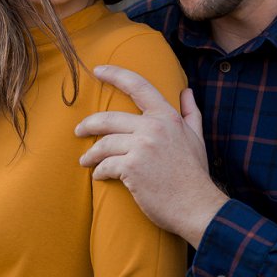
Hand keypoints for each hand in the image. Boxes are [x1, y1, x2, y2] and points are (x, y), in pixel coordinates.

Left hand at [75, 65, 227, 247]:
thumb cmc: (195, 174)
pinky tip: (98, 176)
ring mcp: (142, 147)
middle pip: (109, 119)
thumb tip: (187, 91)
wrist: (197, 206)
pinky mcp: (132, 168)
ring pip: (104, 143)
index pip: (138, 85)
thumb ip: (190, 113)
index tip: (98, 70)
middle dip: (89, 124)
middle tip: (79, 130)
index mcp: (167, 116)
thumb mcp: (197, 138)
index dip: (115, 74)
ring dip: (90, 153)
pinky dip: (99, 171)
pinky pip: (106, 165)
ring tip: (85, 160)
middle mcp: (153, 127)